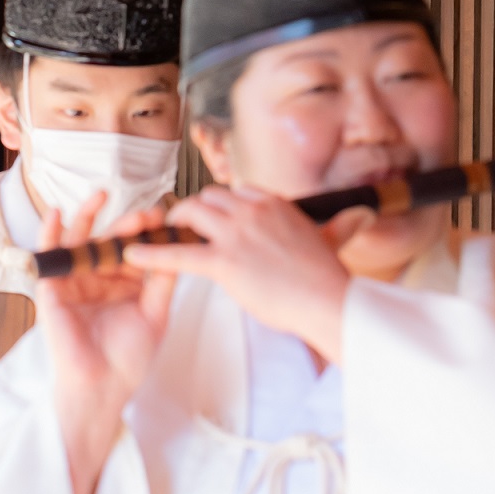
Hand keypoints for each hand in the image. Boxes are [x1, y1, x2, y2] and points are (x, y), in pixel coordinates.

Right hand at [34, 195, 174, 493]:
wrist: (104, 386)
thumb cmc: (129, 358)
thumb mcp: (155, 314)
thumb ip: (163, 281)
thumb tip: (176, 246)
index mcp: (124, 284)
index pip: (134, 249)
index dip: (147, 233)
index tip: (165, 218)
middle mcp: (99, 278)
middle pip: (110, 241)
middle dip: (127, 224)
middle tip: (146, 215)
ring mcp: (75, 282)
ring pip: (80, 240)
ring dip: (89, 216)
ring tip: (102, 195)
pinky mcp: (52, 290)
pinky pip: (49, 257)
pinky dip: (50, 234)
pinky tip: (55, 213)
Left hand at [124, 186, 356, 364]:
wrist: (330, 302)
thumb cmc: (331, 281)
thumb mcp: (333, 242)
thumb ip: (340, 227)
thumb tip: (363, 217)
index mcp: (276, 204)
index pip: (236, 192)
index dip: (220, 206)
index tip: (213, 218)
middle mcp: (253, 210)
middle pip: (208, 198)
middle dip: (191, 212)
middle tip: (180, 228)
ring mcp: (236, 233)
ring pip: (190, 214)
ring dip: (171, 225)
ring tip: (160, 236)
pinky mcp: (224, 262)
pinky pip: (178, 252)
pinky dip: (151, 252)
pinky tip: (131, 254)